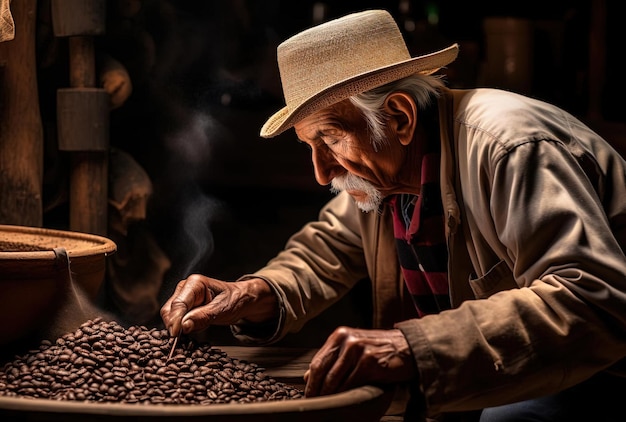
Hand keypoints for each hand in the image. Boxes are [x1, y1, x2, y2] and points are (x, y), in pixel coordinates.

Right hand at [160, 275, 277, 336]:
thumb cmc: (234, 300)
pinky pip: (176, 319)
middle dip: (175, 325)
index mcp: (195, 283)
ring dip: (179, 327)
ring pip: (170, 315)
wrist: (240, 299)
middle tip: (186, 338)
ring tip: (198, 327)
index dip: (175, 321)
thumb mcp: (222, 310)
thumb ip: (202, 317)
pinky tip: (194, 329)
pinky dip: (182, 327)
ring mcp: (182, 296)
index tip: (175, 335)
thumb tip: (184, 326)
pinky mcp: (183, 306)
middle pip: (170, 310)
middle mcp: (185, 287)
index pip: (179, 304)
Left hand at [303, 327, 416, 396]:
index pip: (317, 361)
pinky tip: (346, 401)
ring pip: (335, 380)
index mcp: (340, 335)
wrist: (408, 348)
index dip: (310, 382)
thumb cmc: (380, 349)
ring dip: (330, 396)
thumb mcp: (353, 348)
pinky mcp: (370, 362)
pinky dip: (346, 396)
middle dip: (317, 390)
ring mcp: (358, 350)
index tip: (309, 394)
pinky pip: (351, 385)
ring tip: (329, 404)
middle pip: (322, 371)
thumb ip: (332, 359)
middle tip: (315, 403)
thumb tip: (307, 376)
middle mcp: (347, 340)